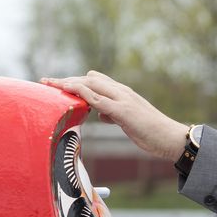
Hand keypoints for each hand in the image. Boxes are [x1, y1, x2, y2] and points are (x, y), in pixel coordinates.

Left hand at [41, 71, 190, 161]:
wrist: (170, 137)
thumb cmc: (151, 132)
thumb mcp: (128, 122)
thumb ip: (113, 114)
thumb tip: (100, 114)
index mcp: (122, 93)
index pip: (94, 81)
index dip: (75, 81)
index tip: (57, 84)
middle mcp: (121, 91)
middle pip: (88, 79)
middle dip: (66, 80)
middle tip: (46, 81)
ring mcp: (122, 99)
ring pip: (90, 85)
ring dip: (68, 83)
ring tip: (49, 84)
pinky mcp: (122, 111)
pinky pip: (97, 99)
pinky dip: (81, 93)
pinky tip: (68, 91)